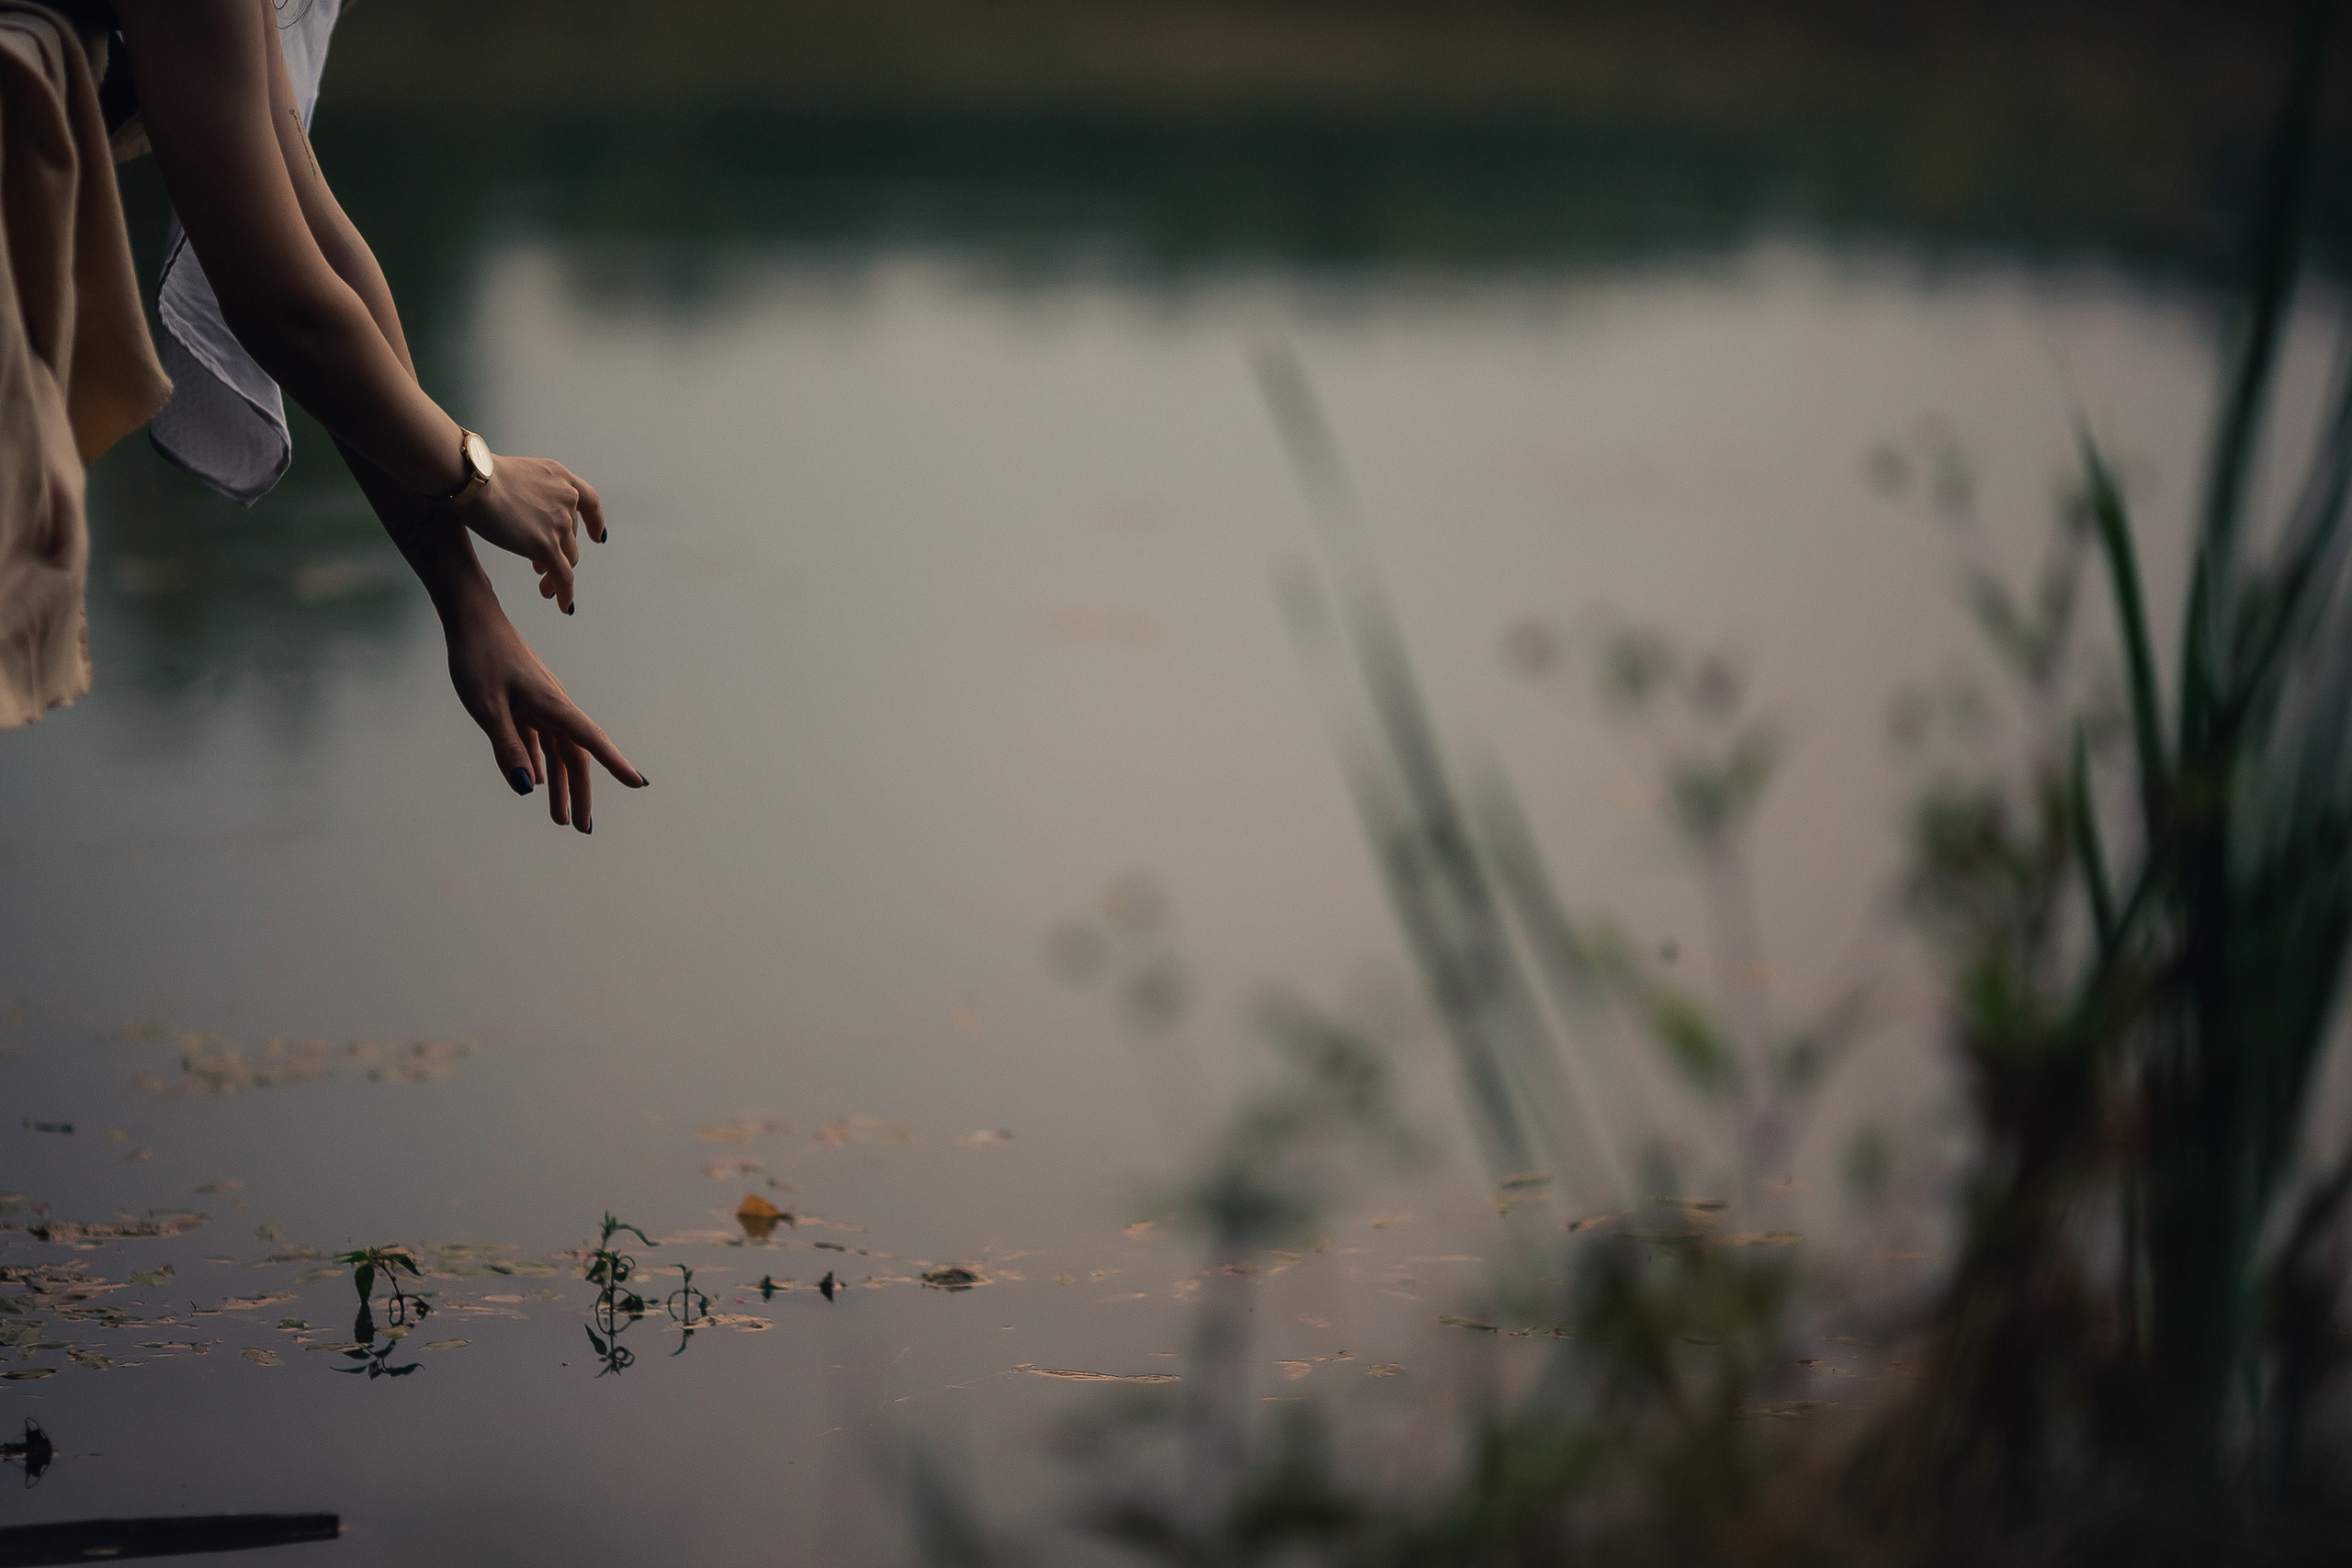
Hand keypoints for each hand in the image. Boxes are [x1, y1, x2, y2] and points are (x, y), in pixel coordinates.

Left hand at [445, 597, 645, 833]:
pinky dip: (540, 763)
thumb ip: (507, 747)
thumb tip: (527, 788)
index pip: (590, 741)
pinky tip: (537, 782)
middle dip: (581, 792)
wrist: (471, 620)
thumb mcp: (487, 708)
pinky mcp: (525, 703)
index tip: (639, 784)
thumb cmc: (478, 659)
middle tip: (582, 828)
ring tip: (560, 818)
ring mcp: (541, 705)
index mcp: (552, 706)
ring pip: (557, 751)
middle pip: (576, 756)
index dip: (615, 764)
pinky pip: (539, 740)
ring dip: (560, 784)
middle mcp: (554, 707)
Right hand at [458, 454, 605, 613]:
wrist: (472, 479)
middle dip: (559, 552)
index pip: (588, 501)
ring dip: (556, 576)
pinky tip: (564, 606)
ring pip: (568, 559)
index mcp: (560, 478)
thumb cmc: (478, 475)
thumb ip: (529, 492)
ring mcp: (559, 524)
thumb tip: (522, 512)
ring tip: (544, 588)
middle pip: (571, 536)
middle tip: (541, 567)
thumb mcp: (516, 474)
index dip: (594, 522)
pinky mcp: (546, 546)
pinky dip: (565, 594)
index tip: (598, 537)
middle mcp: (566, 499)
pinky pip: (563, 577)